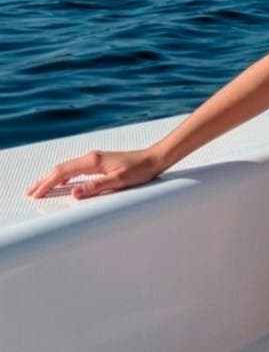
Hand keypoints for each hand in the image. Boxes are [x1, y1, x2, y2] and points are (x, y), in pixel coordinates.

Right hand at [26, 148, 162, 199]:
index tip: (36, 194)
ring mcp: (95, 159)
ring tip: (40, 187)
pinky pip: (75, 168)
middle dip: (44, 180)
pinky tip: (63, 183)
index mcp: (93, 161)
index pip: (63, 172)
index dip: (48, 183)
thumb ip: (96, 187)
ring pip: (67, 168)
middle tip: (30, 192)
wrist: (153, 159)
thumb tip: (74, 192)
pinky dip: (64, 176)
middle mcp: (91, 157)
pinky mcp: (99, 162)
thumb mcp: (119, 181)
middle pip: (61, 168)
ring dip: (52, 178)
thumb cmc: (140, 170)